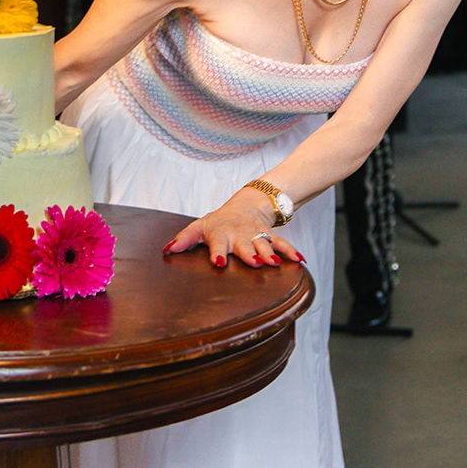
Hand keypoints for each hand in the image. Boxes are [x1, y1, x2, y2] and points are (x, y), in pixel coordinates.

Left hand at [163, 186, 306, 268]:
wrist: (247, 204)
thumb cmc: (219, 222)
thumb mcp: (200, 227)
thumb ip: (184, 239)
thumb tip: (166, 250)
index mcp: (222, 235)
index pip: (218, 244)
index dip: (217, 253)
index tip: (217, 262)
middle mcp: (240, 236)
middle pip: (245, 246)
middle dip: (250, 254)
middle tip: (254, 262)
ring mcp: (257, 236)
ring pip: (265, 245)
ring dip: (270, 253)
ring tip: (275, 263)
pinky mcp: (270, 236)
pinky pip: (282, 244)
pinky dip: (291, 252)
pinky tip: (300, 261)